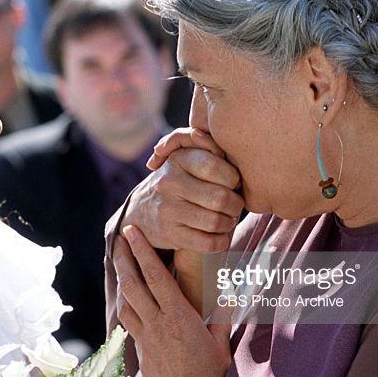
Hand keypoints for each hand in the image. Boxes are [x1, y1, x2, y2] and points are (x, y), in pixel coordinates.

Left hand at [114, 224, 231, 376]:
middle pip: (133, 285)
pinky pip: (129, 322)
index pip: (156, 277)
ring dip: (122, 280)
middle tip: (119, 240)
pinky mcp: (141, 352)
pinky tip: (129, 298)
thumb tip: (228, 291)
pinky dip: (127, 305)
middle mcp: (158, 325)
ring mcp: (146, 339)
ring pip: (126, 302)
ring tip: (121, 263)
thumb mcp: (221, 343)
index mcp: (179, 317)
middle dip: (124, 259)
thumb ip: (220, 315)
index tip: (132, 232)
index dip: (142, 251)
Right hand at [122, 128, 243, 252]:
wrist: (141, 212)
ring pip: (216, 222)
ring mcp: (167, 210)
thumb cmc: (177, 181)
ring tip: (227, 219)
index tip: (233, 184)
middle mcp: (169, 183)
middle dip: (236, 205)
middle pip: (221, 198)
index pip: (215, 167)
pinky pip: (208, 243)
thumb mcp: (186, 157)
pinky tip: (219, 234)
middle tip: (234, 206)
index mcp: (178, 159)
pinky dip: (221, 241)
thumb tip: (204, 133)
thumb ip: (205, 144)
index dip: (233, 179)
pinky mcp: (169, 234)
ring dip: (229, 223)